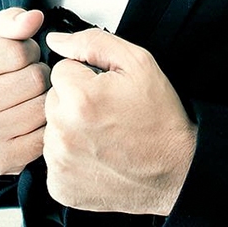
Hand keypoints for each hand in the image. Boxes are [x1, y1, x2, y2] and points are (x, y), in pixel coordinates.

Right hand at [0, 7, 49, 176]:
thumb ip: (11, 20)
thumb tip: (34, 19)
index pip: (20, 50)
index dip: (26, 50)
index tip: (13, 59)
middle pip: (34, 78)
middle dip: (36, 73)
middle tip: (20, 80)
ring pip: (43, 105)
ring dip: (44, 97)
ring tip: (24, 98)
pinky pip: (45, 134)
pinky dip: (45, 125)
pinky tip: (28, 121)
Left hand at [43, 27, 196, 214]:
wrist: (176, 169)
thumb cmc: (159, 118)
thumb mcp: (137, 63)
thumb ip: (91, 42)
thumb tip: (56, 40)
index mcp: (80, 98)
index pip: (60, 70)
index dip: (84, 76)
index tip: (104, 91)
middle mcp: (64, 132)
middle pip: (52, 99)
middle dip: (74, 101)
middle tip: (105, 113)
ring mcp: (60, 163)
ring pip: (51, 129)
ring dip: (70, 128)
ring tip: (102, 135)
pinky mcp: (60, 186)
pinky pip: (53, 160)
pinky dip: (71, 157)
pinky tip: (96, 155)